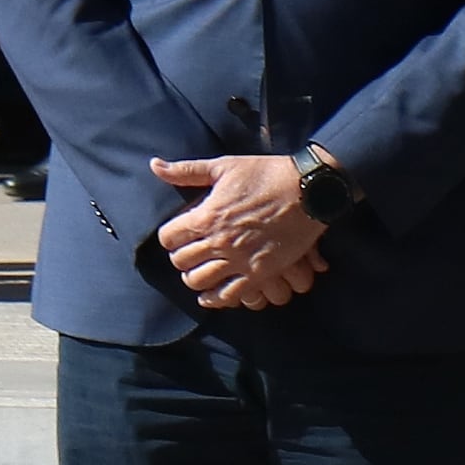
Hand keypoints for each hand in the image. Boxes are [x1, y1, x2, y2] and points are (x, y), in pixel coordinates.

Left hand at [146, 152, 323, 308]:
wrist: (309, 189)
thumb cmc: (267, 173)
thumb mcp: (224, 166)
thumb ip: (186, 171)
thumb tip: (154, 165)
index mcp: (207, 215)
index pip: (168, 238)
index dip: (170, 237)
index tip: (179, 235)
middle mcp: (219, 241)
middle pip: (181, 262)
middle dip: (182, 258)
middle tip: (191, 254)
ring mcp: (239, 259)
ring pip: (199, 281)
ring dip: (196, 278)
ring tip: (201, 272)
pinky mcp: (260, 272)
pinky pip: (228, 295)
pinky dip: (215, 298)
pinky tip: (213, 294)